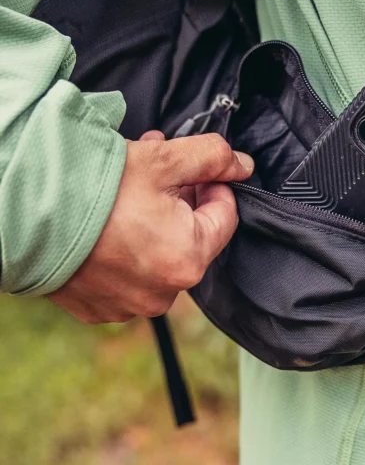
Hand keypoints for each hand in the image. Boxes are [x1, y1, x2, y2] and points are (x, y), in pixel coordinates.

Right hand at [49, 131, 253, 323]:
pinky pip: (132, 273)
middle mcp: (164, 293)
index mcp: (188, 259)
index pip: (226, 216)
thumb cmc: (92, 188)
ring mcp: (130, 305)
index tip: (197, 170)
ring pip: (161, 252)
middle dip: (181, 196)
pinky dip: (130, 246)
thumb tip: (243, 165)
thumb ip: (212, 157)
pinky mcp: (102, 307)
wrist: (20, 216)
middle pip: (192, 235)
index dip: (214, 186)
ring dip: (155, 217)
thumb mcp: (163, 160)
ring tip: (133, 184)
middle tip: (162, 165)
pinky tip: (111, 219)